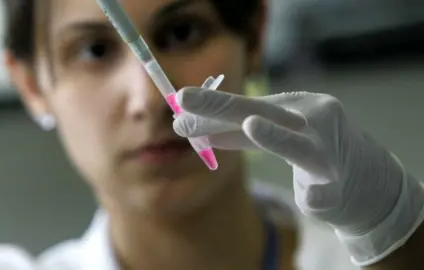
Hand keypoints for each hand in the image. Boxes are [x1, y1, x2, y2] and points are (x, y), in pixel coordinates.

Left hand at [172, 89, 423, 264]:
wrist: (368, 182)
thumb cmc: (313, 151)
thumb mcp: (275, 135)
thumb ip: (239, 133)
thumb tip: (196, 129)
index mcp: (295, 107)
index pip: (247, 107)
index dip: (212, 109)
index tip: (179, 108)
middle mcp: (313, 121)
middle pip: (263, 112)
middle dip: (221, 106)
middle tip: (183, 100)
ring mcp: (330, 152)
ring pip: (301, 146)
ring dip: (277, 136)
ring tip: (253, 126)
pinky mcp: (341, 185)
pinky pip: (326, 193)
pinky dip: (319, 195)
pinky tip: (314, 197)